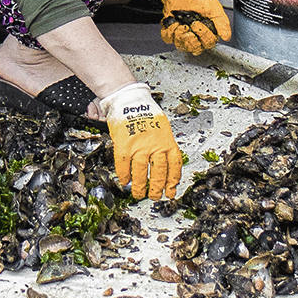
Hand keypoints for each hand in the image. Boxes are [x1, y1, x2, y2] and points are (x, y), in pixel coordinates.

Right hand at [101, 81, 182, 198]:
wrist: (129, 100)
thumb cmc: (146, 112)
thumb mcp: (162, 127)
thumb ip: (164, 144)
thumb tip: (166, 163)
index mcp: (167, 141)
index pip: (174, 166)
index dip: (172, 181)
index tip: (171, 191)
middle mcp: (155, 146)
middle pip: (158, 173)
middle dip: (156, 188)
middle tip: (155, 196)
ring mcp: (139, 146)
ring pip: (141, 173)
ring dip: (140, 186)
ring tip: (139, 194)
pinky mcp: (124, 146)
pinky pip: (124, 166)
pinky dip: (124, 176)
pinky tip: (125, 182)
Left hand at [158, 0, 231, 55]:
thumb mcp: (215, 8)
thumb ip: (222, 23)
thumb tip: (226, 37)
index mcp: (208, 32)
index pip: (208, 43)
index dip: (203, 36)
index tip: (198, 24)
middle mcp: (196, 35)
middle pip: (194, 48)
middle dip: (191, 39)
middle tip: (189, 26)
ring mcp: (183, 33)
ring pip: (181, 45)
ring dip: (180, 35)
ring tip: (181, 24)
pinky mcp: (171, 29)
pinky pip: (168, 38)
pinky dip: (170, 32)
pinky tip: (174, 23)